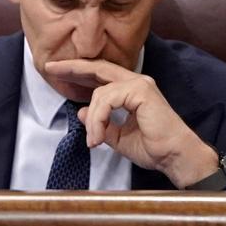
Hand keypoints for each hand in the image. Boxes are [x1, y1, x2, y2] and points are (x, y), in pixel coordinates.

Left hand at [43, 58, 219, 187]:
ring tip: (94, 141)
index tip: (56, 72)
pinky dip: (98, 120)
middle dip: (72, 68)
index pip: (100, 75)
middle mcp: (136, 82)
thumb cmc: (153, 148)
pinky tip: (99, 137)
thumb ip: (100, 123)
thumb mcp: (117, 137)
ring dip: (92, 120)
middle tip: (50, 68)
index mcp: (131, 91)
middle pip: (97, 68)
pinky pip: (106, 101)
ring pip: (99, 93)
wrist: (175, 157)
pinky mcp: (140, 91)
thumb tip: (80, 112)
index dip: (79, 72)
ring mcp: (139, 84)